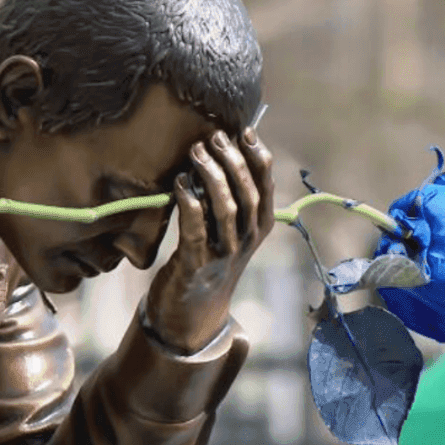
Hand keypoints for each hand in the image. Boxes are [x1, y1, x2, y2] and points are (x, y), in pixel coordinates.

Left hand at [144, 127, 274, 353]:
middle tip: (214, 137)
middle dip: (232, 161)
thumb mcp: (225, 232)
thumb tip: (217, 155)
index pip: (265, 186)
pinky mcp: (197, 264)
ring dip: (211, 176)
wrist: (191, 314)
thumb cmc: (205, 261)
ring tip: (195, 152)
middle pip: (247, 193)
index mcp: (258, 228)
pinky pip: (196, 228)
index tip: (244, 130)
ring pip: (226, 208)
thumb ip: (226, 200)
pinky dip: (189, 202)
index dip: (257, 156)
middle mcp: (246, 240)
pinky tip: (179, 183)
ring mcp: (224, 254)